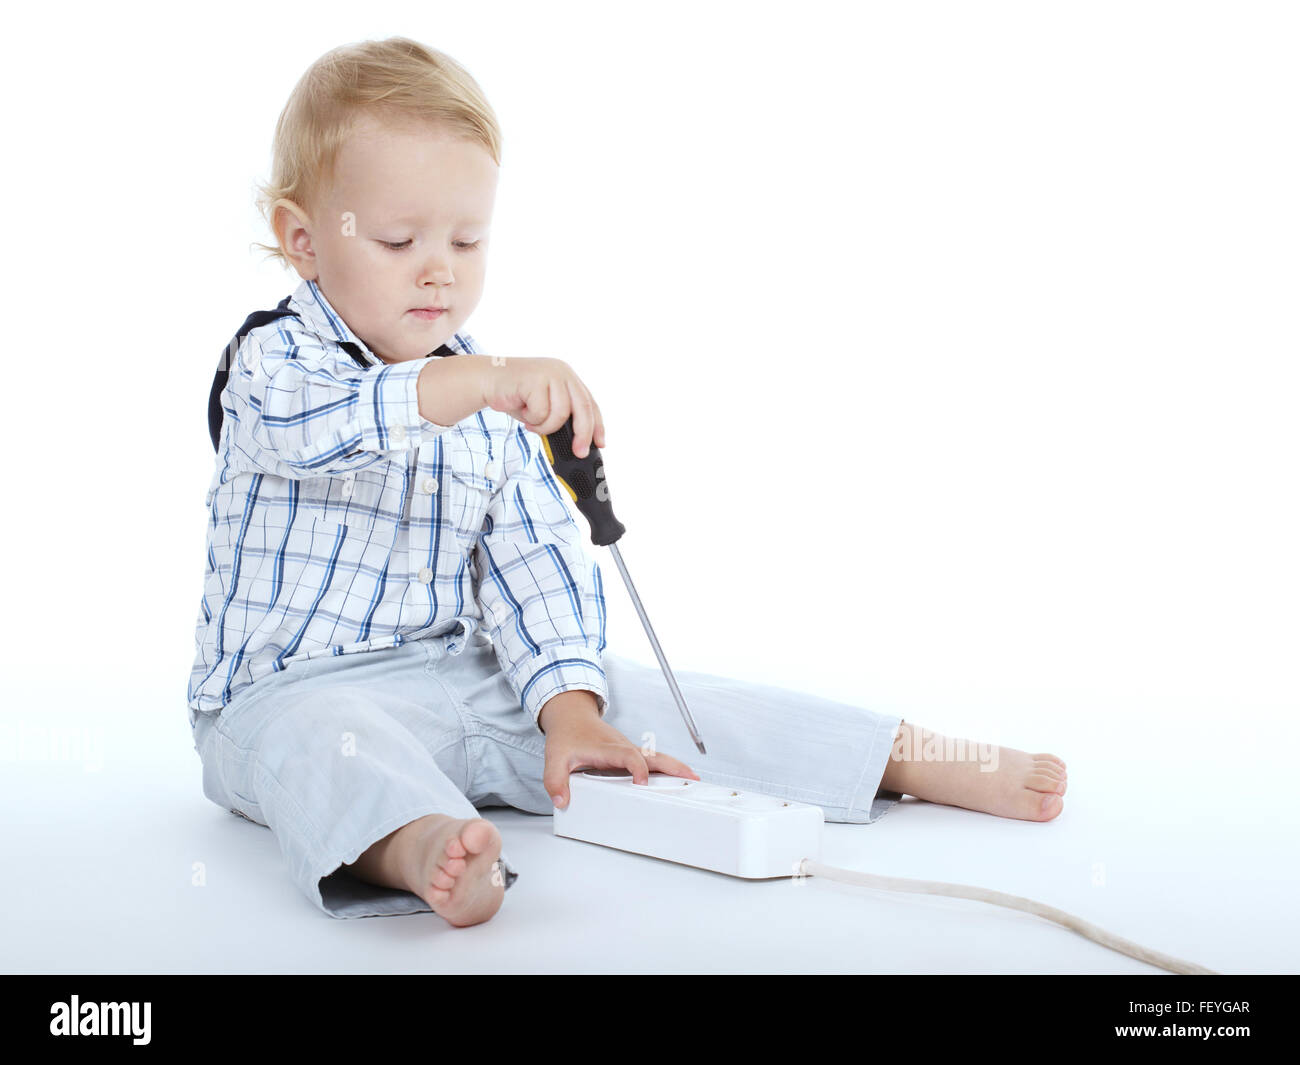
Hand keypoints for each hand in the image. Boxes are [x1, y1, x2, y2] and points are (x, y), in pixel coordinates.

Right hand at [481, 355, 605, 457]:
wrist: (486, 380)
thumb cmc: (515, 396)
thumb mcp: (544, 408)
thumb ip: (560, 419)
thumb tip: (576, 445)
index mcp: (568, 377)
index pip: (590, 404)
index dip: (597, 425)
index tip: (600, 444)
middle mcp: (563, 372)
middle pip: (583, 408)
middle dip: (582, 434)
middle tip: (578, 452)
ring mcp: (550, 374)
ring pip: (560, 414)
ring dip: (544, 426)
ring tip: (531, 421)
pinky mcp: (536, 378)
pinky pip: (541, 412)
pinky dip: (531, 418)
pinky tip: (521, 409)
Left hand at [539, 691, 699, 808]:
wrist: (571, 716)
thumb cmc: (567, 735)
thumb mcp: (554, 758)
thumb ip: (555, 780)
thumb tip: (562, 800)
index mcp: (608, 748)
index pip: (629, 756)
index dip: (638, 769)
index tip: (642, 783)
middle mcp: (623, 747)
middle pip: (653, 755)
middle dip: (673, 766)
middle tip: (691, 778)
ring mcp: (629, 749)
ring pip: (657, 756)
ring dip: (675, 767)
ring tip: (694, 779)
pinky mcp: (630, 753)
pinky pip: (653, 759)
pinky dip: (668, 767)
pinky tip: (677, 777)